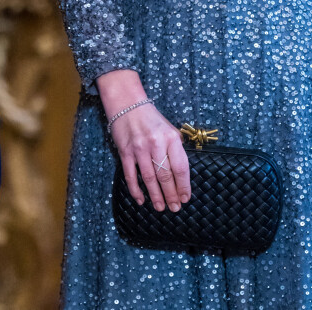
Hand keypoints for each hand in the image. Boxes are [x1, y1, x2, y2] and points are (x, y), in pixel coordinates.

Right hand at [97, 70, 189, 210]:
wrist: (128, 105)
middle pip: (165, 176)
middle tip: (175, 208)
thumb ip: (176, 148)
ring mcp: (139, 149)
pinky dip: (136, 190)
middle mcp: (156, 144)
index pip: (180, 167)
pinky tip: (141, 200)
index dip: (183, 185)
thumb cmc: (152, 119)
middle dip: (171, 194)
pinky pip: (131, 176)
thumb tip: (182, 172)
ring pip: (149, 179)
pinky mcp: (125, 152)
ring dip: (156, 196)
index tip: (186, 198)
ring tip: (161, 208)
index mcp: (171, 138)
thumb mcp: (170, 129)